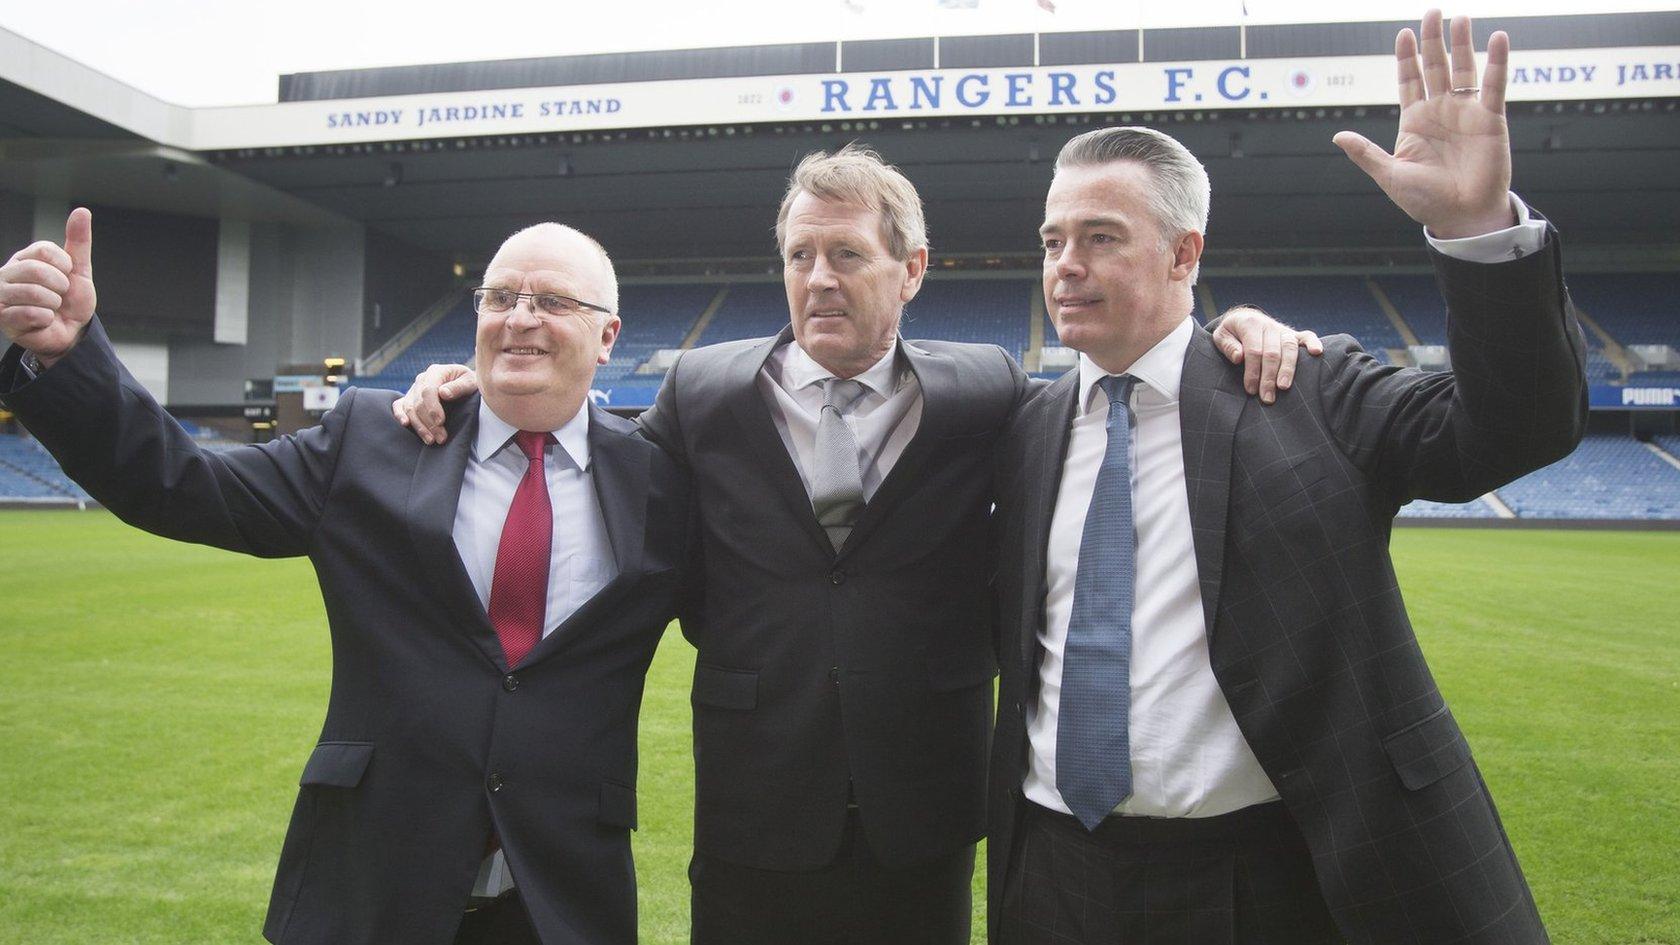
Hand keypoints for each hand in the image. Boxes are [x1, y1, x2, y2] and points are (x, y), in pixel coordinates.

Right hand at [0, 208, 96, 368]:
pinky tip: (41, 321)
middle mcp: (8, 273)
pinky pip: (32, 314)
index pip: (45, 251)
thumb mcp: (79, 271)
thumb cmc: (70, 302)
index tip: (66, 277)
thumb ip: (78, 242)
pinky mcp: (3, 317)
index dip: (64, 267)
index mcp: (25, 258)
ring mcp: (2, 295)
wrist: (70, 333)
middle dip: (59, 287)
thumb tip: (82, 211)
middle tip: (59, 296)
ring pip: (34, 293)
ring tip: (50, 309)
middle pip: (35, 270)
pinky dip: (46, 319)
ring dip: (53, 305)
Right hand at [392, 363, 477, 443]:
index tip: (441, 422)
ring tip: (430, 440)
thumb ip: (459, 387)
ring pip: (409, 408)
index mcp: (436, 372)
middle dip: (429, 423)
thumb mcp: (471, 382)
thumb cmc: (470, 383)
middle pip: (418, 402)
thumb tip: (443, 393)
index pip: (428, 390)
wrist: (465, 385)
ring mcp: (414, 389)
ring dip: (419, 426)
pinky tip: (405, 424)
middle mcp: (422, 379)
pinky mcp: (409, 398)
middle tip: (441, 438)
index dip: (432, 408)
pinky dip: (399, 415)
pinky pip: (399, 406)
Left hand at [1212, 307, 1323, 403]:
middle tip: (1267, 398)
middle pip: (1272, 353)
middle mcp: (1269, 326)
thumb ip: (1228, 346)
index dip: (1253, 371)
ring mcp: (1283, 329)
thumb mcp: (1221, 336)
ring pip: (1290, 348)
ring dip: (1288, 369)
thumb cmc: (1232, 333)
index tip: (1251, 390)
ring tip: (1284, 387)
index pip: (1254, 350)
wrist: (1244, 318)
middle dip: (1269, 377)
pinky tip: (1317, 353)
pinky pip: (1306, 336)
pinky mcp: (1294, 334)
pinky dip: (1313, 343)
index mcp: (1250, 324)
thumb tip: (1238, 357)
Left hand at [1333, 10, 1514, 238]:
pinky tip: (1498, 38)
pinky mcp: (1491, 119)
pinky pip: (1494, 85)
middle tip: (1433, 11)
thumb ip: (1366, 153)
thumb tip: (1338, 136)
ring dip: (1462, 43)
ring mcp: (1466, 112)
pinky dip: (1498, 62)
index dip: (1406, 57)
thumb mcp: (1390, 176)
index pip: (1408, 80)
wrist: (1461, 218)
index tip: (1404, 34)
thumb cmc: (1425, 201)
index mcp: (1414, 121)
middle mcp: (1440, 111)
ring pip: (1464, 69)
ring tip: (1460, 17)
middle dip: (1433, 40)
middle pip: (1435, 67)